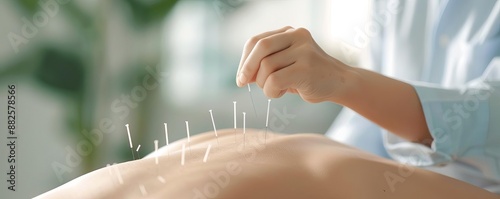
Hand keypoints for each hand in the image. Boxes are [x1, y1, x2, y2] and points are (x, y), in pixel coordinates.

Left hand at [236, 26, 354, 102]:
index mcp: (290, 32)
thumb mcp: (287, 64)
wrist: (340, 83)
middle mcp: (297, 36)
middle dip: (247, 67)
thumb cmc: (309, 76)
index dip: (245, 59)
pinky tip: (281, 93)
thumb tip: (242, 74)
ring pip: (266, 67)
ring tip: (274, 90)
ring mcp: (303, 51)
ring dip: (263, 85)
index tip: (241, 76)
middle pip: (260, 48)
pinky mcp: (306, 68)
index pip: (257, 41)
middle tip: (242, 83)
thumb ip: (267, 63)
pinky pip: (274, 80)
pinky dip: (271, 91)